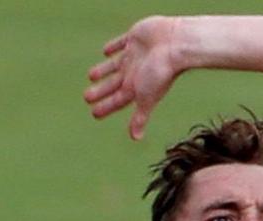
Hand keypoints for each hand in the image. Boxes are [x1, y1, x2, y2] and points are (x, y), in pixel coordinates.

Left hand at [84, 16, 182, 139]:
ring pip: (115, 65)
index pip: (116, 100)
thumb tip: (135, 139)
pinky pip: (121, 43)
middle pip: (113, 85)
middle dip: (101, 92)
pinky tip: (106, 50)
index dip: (105, 107)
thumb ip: (140, 117)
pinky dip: (113, 47)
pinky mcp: (136, 38)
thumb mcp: (147, 98)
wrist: (175, 45)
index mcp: (135, 88)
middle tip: (87, 97)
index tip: (94, 114)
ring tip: (91, 76)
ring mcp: (135, 55)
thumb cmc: (161, 73)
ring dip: (104, 70)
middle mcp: (134, 73)